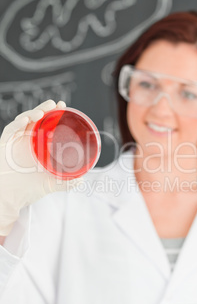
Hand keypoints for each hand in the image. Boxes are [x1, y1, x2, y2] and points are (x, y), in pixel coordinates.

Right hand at [0, 100, 81, 235]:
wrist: (8, 199)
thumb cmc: (26, 190)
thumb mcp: (49, 185)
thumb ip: (64, 183)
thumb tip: (81, 181)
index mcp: (37, 146)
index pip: (45, 125)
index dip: (53, 115)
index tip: (63, 107)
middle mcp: (26, 141)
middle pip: (35, 119)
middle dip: (45, 109)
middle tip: (56, 104)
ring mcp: (14, 142)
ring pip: (22, 122)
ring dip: (32, 114)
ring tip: (42, 111)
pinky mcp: (4, 145)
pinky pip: (9, 131)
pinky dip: (17, 125)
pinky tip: (25, 121)